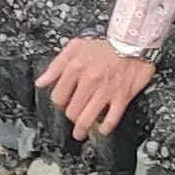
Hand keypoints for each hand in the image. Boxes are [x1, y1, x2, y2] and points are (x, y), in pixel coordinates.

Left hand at [40, 37, 154, 139]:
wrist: (134, 42)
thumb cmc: (106, 45)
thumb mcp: (76, 47)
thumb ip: (56, 65)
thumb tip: (41, 82)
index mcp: (76, 68)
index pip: (58, 97)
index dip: (59, 104)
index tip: (63, 105)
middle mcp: (89, 81)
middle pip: (71, 111)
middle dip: (70, 117)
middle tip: (74, 118)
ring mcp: (105, 91)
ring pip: (86, 119)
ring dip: (81, 130)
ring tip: (80, 133)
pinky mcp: (122, 97)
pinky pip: (111, 119)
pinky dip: (105, 128)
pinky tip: (101, 129)